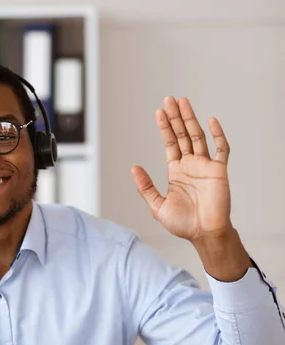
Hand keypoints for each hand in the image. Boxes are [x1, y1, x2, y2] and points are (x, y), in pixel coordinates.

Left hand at [132, 96, 231, 242]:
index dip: (164, 128)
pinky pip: (221, 149)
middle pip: (182, 135)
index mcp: (176, 171)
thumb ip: (146, 187)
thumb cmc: (182, 224)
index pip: (170, 143)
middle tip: (170, 99)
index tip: (159, 112)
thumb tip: (134, 168)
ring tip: (183, 102)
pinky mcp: (219, 171)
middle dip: (176, 117)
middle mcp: (190, 165)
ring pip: (198, 136)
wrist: (204, 234)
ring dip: (191, 119)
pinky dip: (218, 134)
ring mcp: (205, 166)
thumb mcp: (157, 206)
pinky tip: (210, 121)